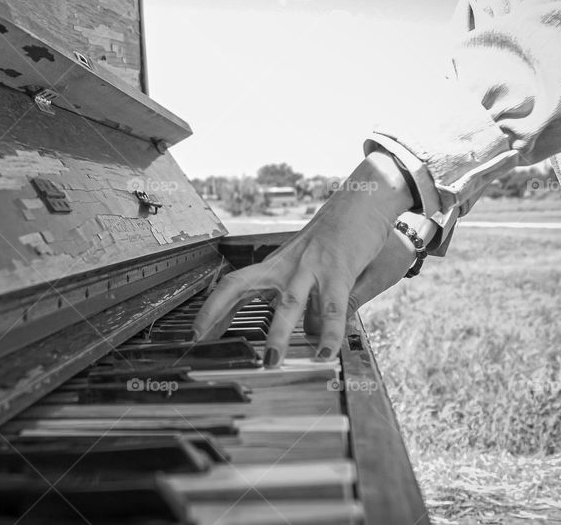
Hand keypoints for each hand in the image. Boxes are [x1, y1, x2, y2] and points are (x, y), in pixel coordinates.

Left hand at [192, 151, 413, 365]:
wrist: (364, 200)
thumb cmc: (340, 237)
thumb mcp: (315, 270)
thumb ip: (310, 302)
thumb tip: (308, 333)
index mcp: (276, 265)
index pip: (234, 285)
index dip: (212, 307)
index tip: (196, 331)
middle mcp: (286, 265)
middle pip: (240, 285)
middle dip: (217, 312)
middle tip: (198, 339)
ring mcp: (310, 268)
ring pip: (288, 304)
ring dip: (279, 334)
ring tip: (271, 362)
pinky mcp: (339, 272)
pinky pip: (333, 308)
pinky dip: (329, 333)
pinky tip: (325, 352)